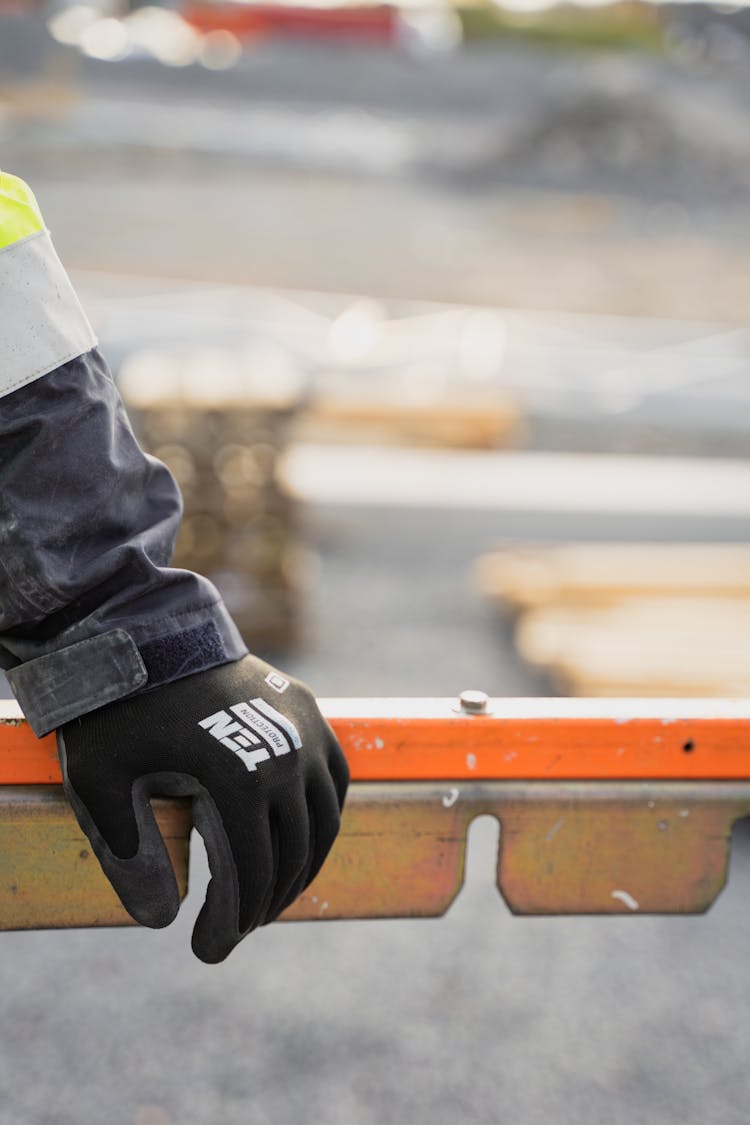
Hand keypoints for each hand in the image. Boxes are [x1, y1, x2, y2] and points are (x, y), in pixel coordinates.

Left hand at [56, 655, 348, 962]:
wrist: (149, 635)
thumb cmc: (120, 711)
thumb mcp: (102, 783)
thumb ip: (129, 854)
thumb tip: (162, 918)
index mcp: (238, 778)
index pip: (250, 872)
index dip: (232, 921)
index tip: (206, 950)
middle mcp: (286, 758)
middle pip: (291, 856)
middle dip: (263, 904)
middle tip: (234, 931)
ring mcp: (306, 732)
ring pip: (324, 824)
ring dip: (301, 868)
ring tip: (269, 896)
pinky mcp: (311, 713)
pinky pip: (336, 780)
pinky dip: (323, 820)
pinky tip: (299, 840)